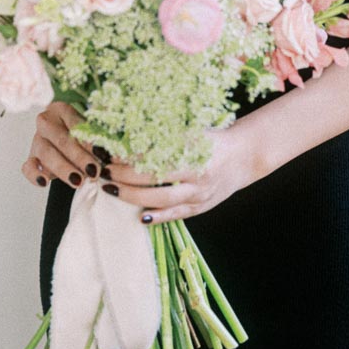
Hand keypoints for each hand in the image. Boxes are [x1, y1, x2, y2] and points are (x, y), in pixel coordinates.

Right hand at [21, 100, 101, 190]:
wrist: (62, 138)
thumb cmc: (79, 133)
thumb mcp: (90, 130)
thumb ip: (100, 139)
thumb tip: (116, 157)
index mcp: (61, 110)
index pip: (76, 125)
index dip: (89, 141)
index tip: (102, 154)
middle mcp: (46, 122)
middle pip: (61, 140)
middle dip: (79, 157)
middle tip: (94, 171)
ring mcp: (36, 140)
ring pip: (47, 154)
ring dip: (63, 169)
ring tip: (78, 181)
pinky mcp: (31, 158)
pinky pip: (28, 167)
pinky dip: (35, 175)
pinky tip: (44, 182)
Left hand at [99, 121, 256, 224]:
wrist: (245, 156)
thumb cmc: (213, 139)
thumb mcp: (193, 131)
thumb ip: (167, 134)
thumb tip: (130, 131)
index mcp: (194, 150)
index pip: (155, 154)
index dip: (131, 155)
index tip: (111, 151)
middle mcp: (197, 173)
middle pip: (154, 178)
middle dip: (125, 176)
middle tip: (104, 171)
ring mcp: (200, 193)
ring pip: (161, 199)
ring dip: (132, 196)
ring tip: (111, 189)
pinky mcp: (201, 207)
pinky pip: (176, 215)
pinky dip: (158, 217)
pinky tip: (140, 217)